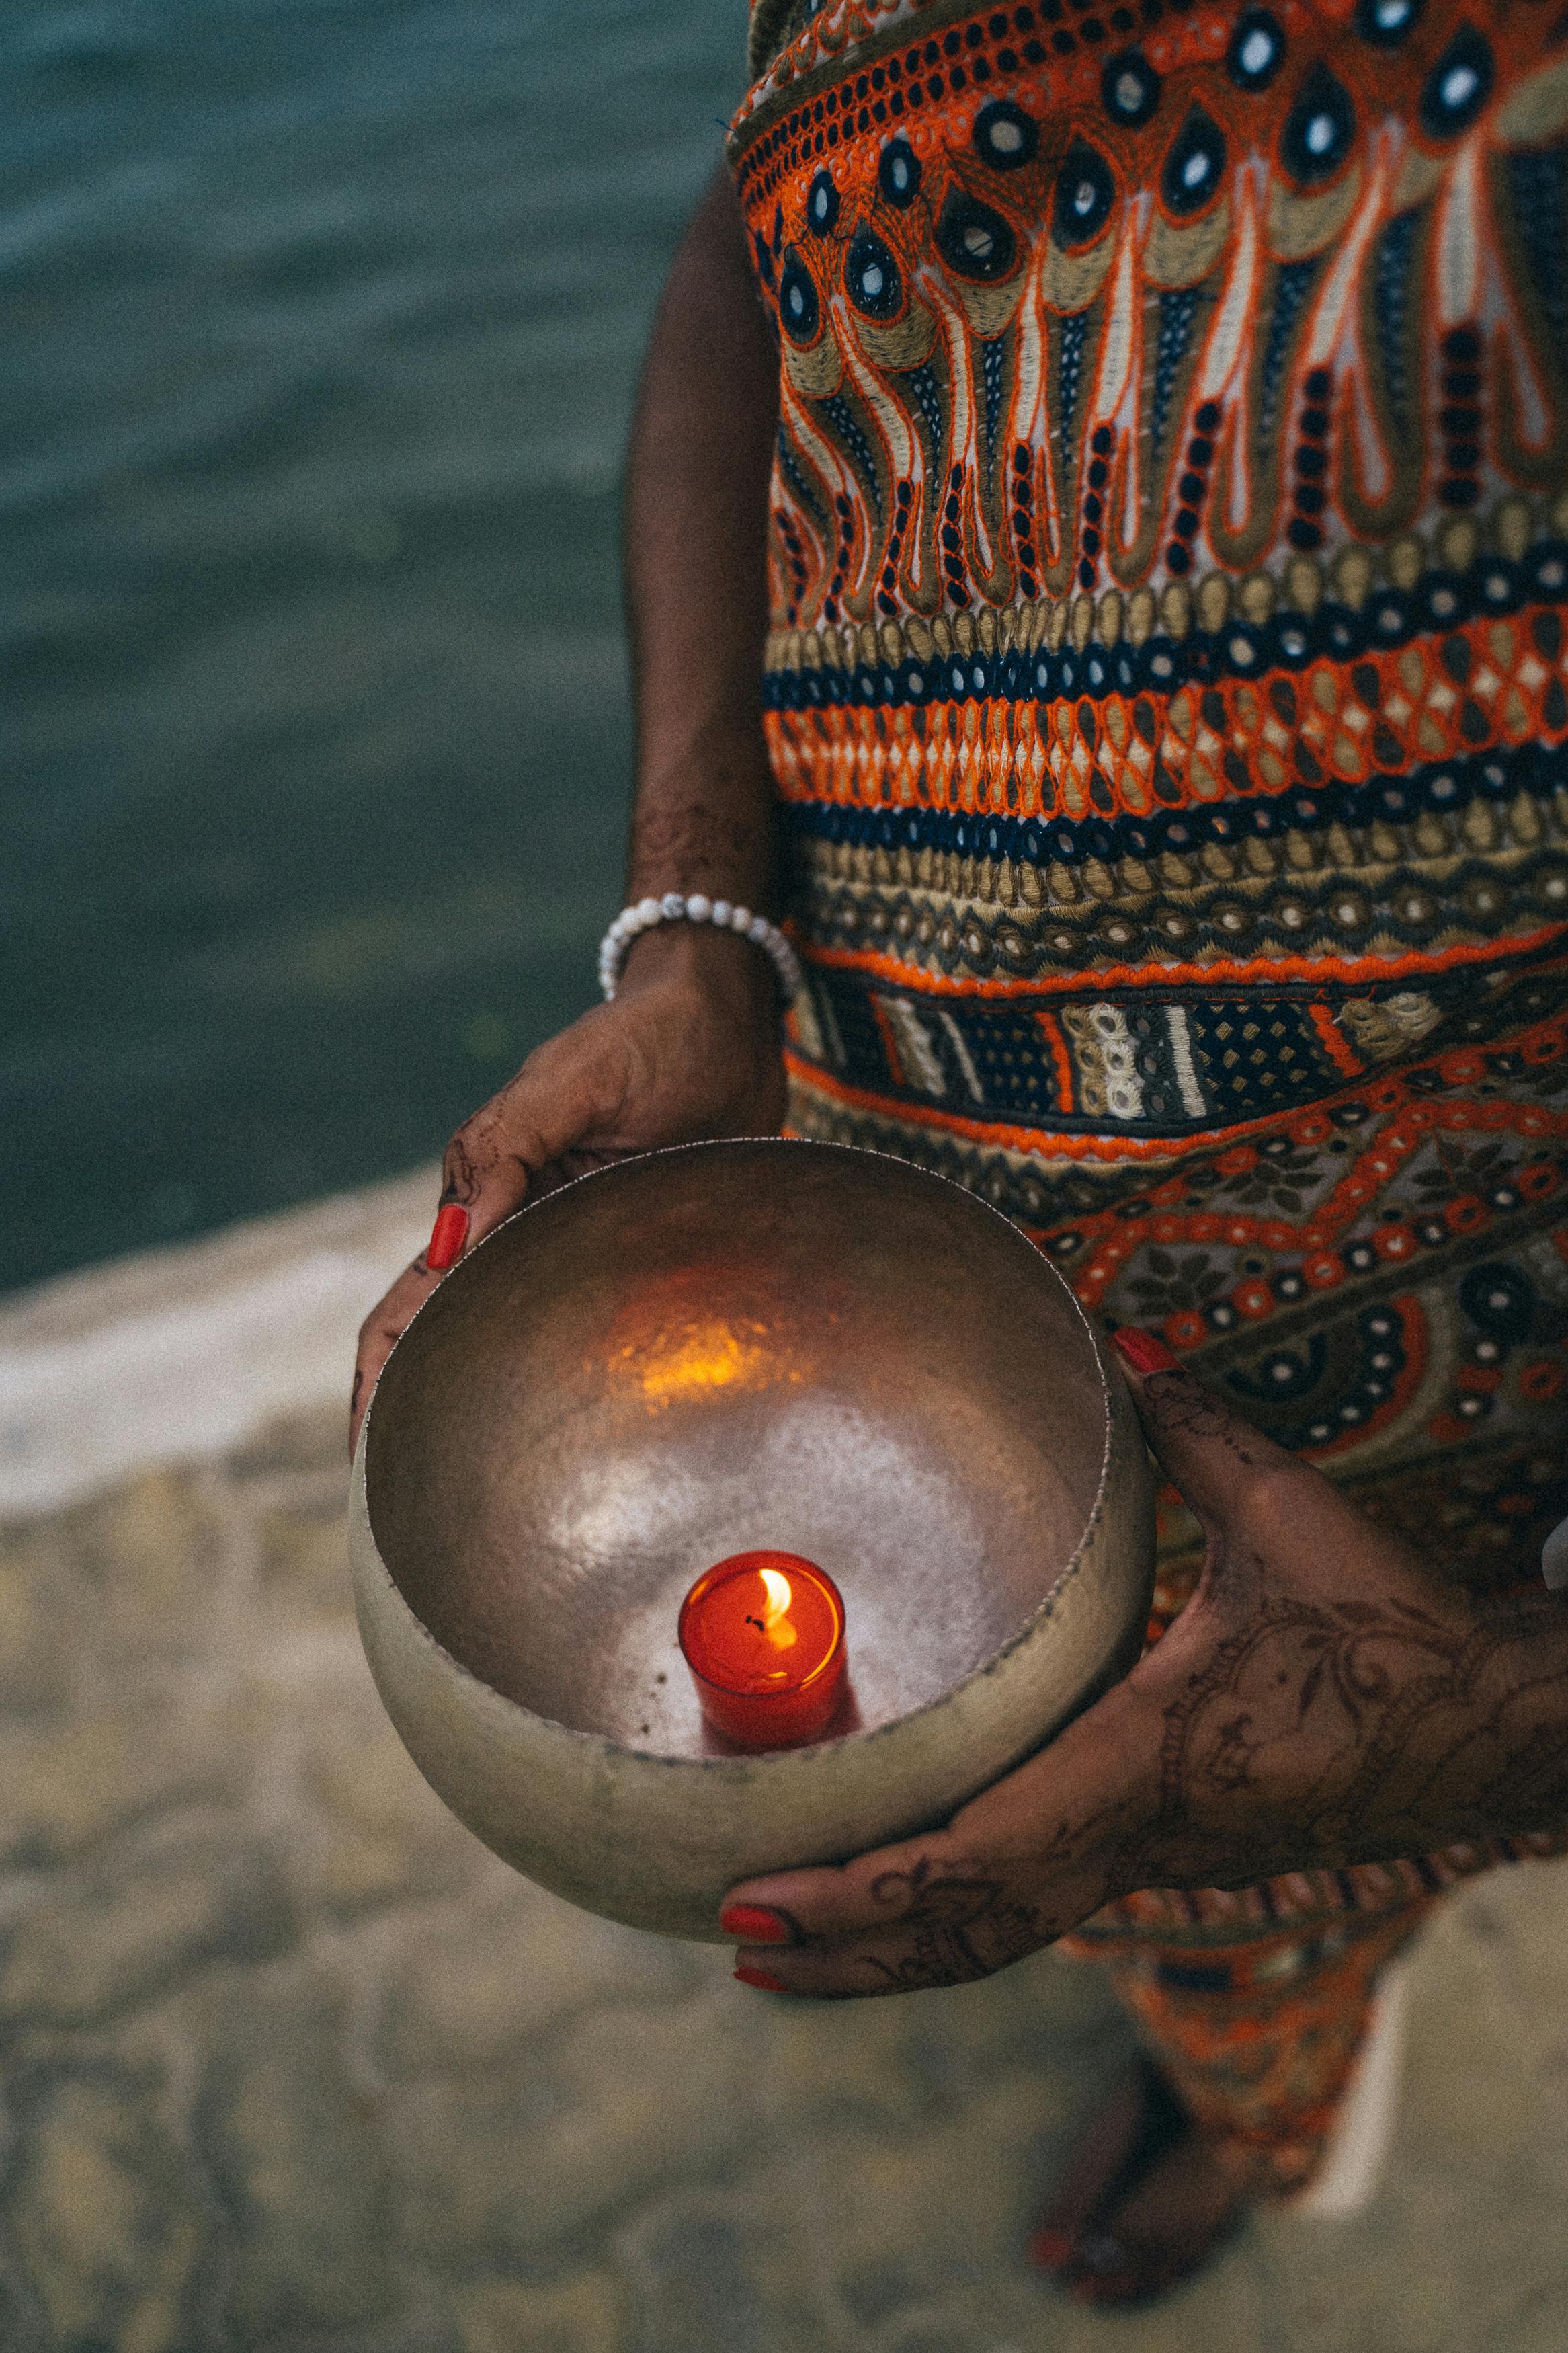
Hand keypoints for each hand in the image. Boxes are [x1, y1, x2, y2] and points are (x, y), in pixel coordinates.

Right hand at [349, 923, 785, 1454]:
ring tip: (486, 1500)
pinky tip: (584, 1441)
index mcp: (482, 1195)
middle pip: (448, 1345)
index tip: (369, 1461)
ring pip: (519, 1345)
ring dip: (496, 1408)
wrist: (724, 1019)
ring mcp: (574, 1248)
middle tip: (416, 1518)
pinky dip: (573, 1383)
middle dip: (423, 1424)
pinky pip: (593, 1331)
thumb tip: (454, 1244)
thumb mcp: (569, 1084)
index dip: (378, 1383)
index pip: (408, 1306)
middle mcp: (518, 1233)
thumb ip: (508, 1151)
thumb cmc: (647, 1040)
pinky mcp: (635, 1254)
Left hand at [722, 1333, 1567, 1996]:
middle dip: (849, 1945)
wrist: (1492, 1730)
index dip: (864, 1890)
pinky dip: (959, 1920)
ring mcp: (1159, 1857)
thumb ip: (1196, 1432)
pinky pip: (1045, 1902)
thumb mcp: (1291, 1517)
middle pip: (970, 1923)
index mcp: (1148, 1760)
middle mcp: (1140, 1831)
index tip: (761, 1898)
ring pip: (1006, 1930)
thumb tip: (1129, 1345)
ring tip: (790, 1953)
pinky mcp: (1175, 1850)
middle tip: (734, 1939)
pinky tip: (912, 1903)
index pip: (979, 1853)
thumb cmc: (1395, 1631)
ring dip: (896, 1950)